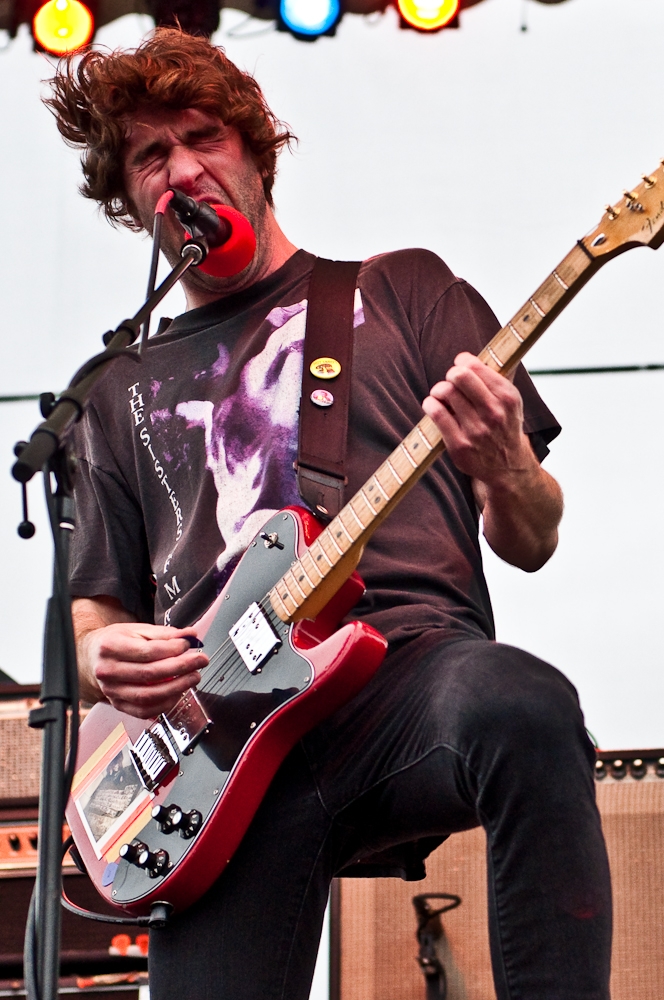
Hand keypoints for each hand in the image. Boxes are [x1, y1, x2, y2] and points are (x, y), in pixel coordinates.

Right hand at [80, 621, 207, 719]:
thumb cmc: (115, 642)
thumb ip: (164, 634)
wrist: (91, 658)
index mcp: (111, 647)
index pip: (148, 651)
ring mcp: (111, 691)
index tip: (189, 645)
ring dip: (177, 688)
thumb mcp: (136, 630)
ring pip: (148, 696)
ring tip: (193, 678)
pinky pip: (144, 711)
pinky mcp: (117, 705)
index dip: (173, 649)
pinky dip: (165, 704)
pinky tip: (178, 693)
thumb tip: (190, 636)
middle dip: (181, 668)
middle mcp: (108, 671)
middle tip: (200, 661)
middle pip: (150, 674)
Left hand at [422, 352, 536, 488]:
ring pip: (446, 393)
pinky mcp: (460, 445)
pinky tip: (432, 405)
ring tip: (440, 395)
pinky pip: (437, 414)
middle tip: (450, 381)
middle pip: (459, 376)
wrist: (508, 468)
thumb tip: (467, 357)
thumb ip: (494, 380)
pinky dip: (430, 404)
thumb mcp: (510, 403)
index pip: (475, 366)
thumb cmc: (504, 428)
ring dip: (438, 390)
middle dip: (450, 375)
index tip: (459, 365)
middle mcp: (494, 413)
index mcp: (508, 397)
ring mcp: (477, 430)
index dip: (462, 362)